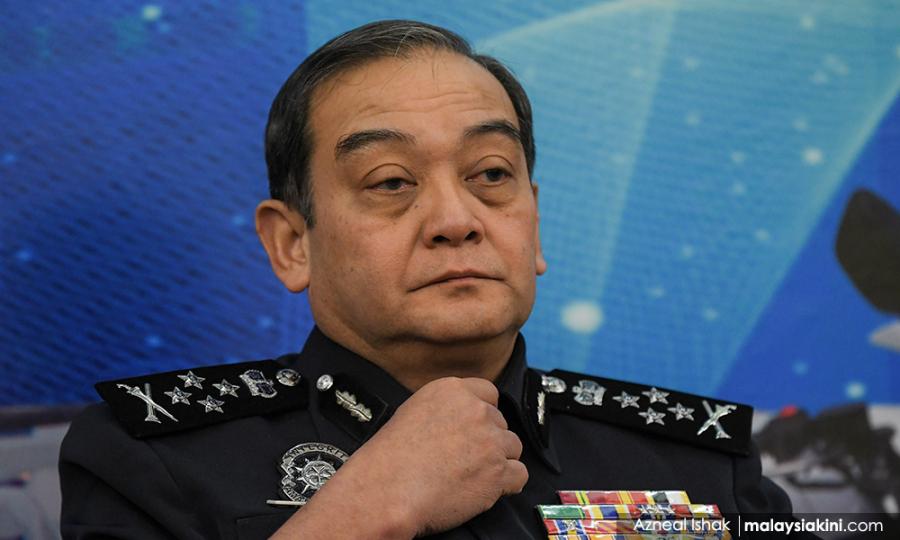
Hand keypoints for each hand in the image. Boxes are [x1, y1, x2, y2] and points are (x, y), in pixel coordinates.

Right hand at [273, 377, 526, 538]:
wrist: (388, 489)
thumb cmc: (390, 457)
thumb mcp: (413, 411)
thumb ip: (445, 408)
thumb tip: (460, 419)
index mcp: (453, 391)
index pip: (488, 393)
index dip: (484, 413)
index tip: (476, 428)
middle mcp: (476, 411)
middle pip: (500, 422)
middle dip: (488, 439)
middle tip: (467, 457)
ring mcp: (490, 441)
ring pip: (513, 447)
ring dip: (499, 460)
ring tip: (474, 475)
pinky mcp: (498, 472)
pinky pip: (519, 474)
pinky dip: (507, 484)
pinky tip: (488, 488)